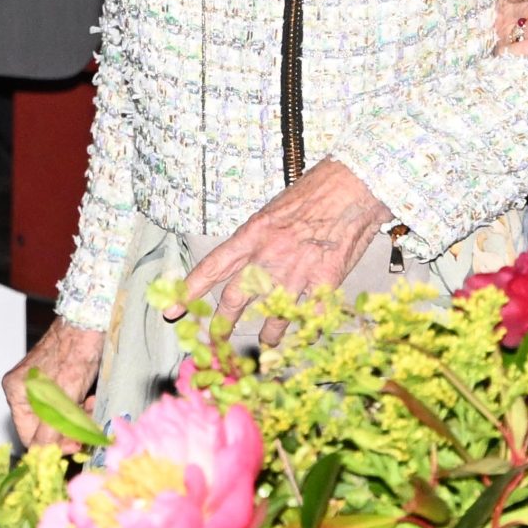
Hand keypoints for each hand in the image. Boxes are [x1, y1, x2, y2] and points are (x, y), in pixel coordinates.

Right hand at [3, 319, 106, 450]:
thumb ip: (50, 427)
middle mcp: (24, 390)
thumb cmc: (76, 350)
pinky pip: (65, 402)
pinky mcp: (57, 379)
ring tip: (91, 407)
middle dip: (68, 429)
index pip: (29, 434)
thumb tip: (40, 454)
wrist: (91, 318)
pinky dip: (78, 405)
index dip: (51, 446)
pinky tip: (90, 399)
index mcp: (17, 393)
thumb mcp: (64, 395)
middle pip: (44, 426)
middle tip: (87, 431)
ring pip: (58, 415)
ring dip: (76, 417)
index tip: (75, 448)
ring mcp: (40, 384)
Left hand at [176, 160, 391, 342]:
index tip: (173, 310)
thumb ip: (259, 239)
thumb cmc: (317, 191)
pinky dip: (307, 329)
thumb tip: (245, 263)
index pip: (212, 267)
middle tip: (217, 339)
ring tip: (268, 342)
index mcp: (253, 235)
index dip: (189, 292)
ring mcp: (297, 272)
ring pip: (272, 317)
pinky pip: (310, 317)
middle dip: (222, 325)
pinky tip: (305, 334)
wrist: (355, 186)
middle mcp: (269, 257)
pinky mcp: (324, 281)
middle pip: (234, 300)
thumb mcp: (275, 210)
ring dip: (269, 334)